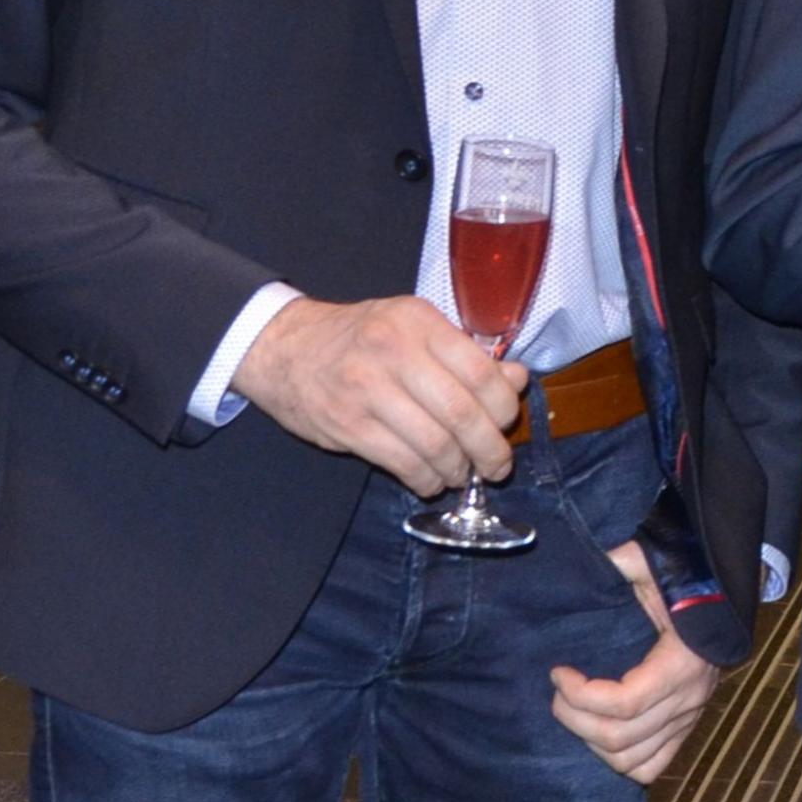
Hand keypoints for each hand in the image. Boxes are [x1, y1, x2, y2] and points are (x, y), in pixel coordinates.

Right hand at [234, 293, 523, 496]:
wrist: (284, 348)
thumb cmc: (361, 338)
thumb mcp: (414, 329)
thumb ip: (466, 354)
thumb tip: (517, 379)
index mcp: (417, 322)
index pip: (480, 371)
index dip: (504, 406)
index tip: (507, 422)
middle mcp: (392, 352)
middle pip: (461, 413)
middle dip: (489, 449)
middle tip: (497, 465)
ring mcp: (366, 390)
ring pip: (434, 444)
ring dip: (458, 469)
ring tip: (462, 474)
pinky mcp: (346, 425)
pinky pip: (402, 463)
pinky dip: (426, 479)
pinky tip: (432, 480)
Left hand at [550, 548, 721, 782]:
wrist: (721, 594)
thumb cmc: (684, 579)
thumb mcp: (652, 563)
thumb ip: (621, 561)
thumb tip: (586, 564)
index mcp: (681, 664)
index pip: (625, 703)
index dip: (579, 694)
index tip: (558, 670)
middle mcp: (687, 700)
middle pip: (618, 737)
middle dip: (574, 717)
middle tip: (559, 690)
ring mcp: (688, 718)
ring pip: (630, 759)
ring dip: (591, 741)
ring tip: (576, 710)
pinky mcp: (685, 727)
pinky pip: (651, 766)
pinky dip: (619, 759)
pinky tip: (600, 731)